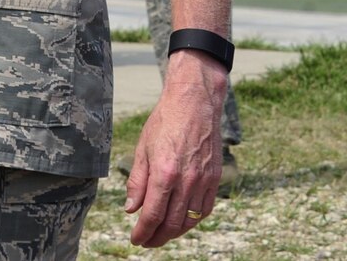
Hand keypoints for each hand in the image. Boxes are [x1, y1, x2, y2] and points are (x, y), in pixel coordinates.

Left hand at [125, 52, 228, 245]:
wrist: (194, 104)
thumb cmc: (164, 123)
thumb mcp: (142, 149)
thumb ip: (137, 182)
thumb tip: (132, 210)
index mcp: (164, 173)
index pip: (152, 214)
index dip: (143, 231)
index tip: (135, 239)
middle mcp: (186, 181)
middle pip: (172, 223)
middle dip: (157, 237)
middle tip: (146, 241)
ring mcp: (204, 181)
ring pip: (190, 220)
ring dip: (174, 232)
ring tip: (161, 234)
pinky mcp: (215, 179)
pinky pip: (204, 209)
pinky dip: (192, 220)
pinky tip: (181, 221)